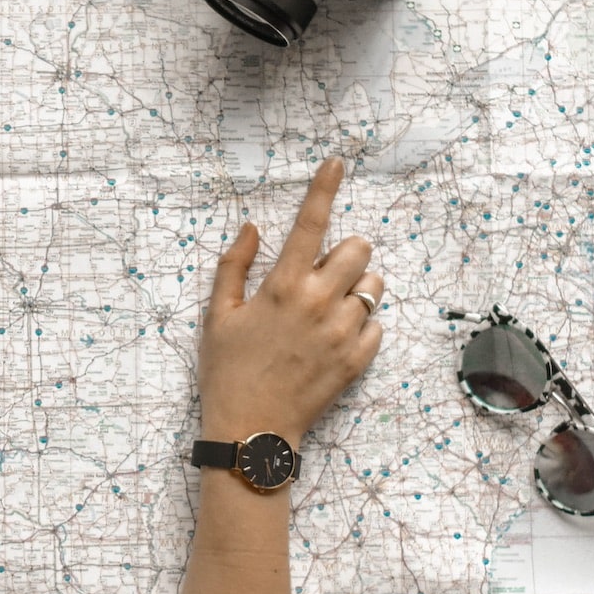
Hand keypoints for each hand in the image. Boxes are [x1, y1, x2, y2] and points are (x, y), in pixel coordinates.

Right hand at [199, 157, 383, 447]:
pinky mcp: (357, 361)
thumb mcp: (217, 314)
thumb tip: (253, 226)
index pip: (311, 223)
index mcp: (281, 286)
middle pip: (358, 250)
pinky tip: (333, 337)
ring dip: (357, 287)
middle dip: (346, 251)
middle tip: (323, 270)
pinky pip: (377, 326)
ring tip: (330, 306)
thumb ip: (234, 265)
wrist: (251, 431)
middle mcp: (318, 303)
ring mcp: (342, 333)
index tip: (337, 162)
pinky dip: (361, 324)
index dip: (324, 187)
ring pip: (373, 287)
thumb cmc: (227, 369)